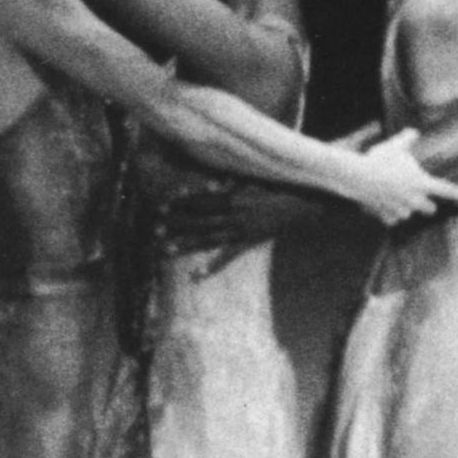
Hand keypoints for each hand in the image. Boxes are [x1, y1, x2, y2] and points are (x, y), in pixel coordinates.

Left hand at [156, 172, 307, 257]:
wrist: (302, 206)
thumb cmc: (280, 190)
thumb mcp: (256, 181)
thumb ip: (235, 182)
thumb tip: (216, 181)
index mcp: (234, 197)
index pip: (202, 200)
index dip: (182, 202)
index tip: (164, 204)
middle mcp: (234, 215)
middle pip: (199, 220)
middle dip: (176, 224)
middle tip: (155, 229)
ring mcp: (240, 230)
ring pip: (207, 239)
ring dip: (185, 245)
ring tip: (164, 250)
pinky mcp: (248, 243)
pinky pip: (227, 257)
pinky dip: (211, 268)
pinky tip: (195, 277)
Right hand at [344, 131, 457, 228]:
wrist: (358, 176)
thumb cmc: (379, 159)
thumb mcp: (395, 146)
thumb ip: (407, 140)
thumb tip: (414, 132)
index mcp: (422, 183)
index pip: (447, 190)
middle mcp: (415, 200)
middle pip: (430, 209)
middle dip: (427, 204)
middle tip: (417, 194)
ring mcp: (402, 210)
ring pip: (408, 213)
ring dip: (404, 207)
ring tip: (391, 194)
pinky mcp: (388, 216)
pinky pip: (393, 219)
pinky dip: (389, 213)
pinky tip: (381, 202)